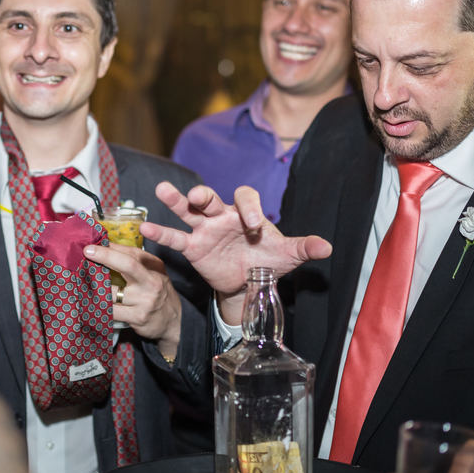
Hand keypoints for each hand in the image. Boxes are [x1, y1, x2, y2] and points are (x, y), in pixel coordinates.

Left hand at [83, 243, 181, 356]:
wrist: (174, 321)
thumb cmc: (157, 292)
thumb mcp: (152, 272)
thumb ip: (132, 259)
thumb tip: (106, 246)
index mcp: (153, 268)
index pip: (131, 253)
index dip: (111, 248)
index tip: (92, 245)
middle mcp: (151, 282)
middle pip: (128, 265)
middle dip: (106, 256)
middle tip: (87, 252)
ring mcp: (145, 301)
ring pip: (113, 292)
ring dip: (95, 286)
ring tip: (83, 282)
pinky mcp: (138, 317)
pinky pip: (112, 311)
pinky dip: (99, 306)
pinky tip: (91, 302)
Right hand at [140, 182, 330, 320]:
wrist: (249, 282)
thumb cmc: (267, 260)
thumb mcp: (287, 255)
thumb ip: (303, 247)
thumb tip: (327, 247)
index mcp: (246, 213)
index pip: (246, 199)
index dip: (250, 208)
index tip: (256, 226)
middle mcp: (222, 216)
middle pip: (210, 198)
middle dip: (204, 195)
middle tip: (199, 197)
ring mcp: (205, 230)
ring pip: (188, 210)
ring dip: (176, 200)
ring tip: (162, 190)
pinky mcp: (193, 248)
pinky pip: (176, 238)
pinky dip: (162, 234)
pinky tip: (146, 229)